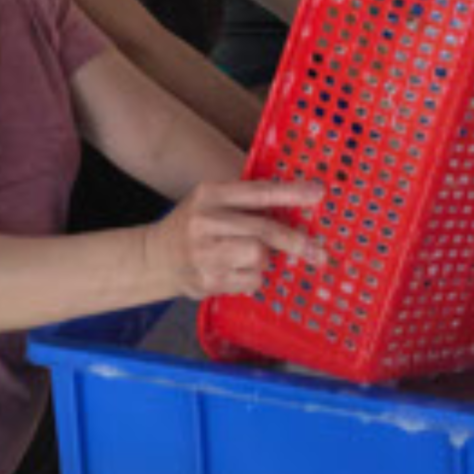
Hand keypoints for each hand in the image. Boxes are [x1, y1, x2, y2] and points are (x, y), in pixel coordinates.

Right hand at [147, 180, 325, 298]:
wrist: (154, 258)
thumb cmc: (194, 225)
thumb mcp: (212, 202)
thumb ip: (247, 201)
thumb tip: (301, 201)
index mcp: (210, 195)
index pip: (257, 192)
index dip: (290, 193)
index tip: (318, 193)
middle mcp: (205, 222)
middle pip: (263, 231)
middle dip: (296, 242)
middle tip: (319, 252)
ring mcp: (204, 254)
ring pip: (259, 258)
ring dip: (266, 261)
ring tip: (252, 258)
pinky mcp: (206, 281)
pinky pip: (250, 282)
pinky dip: (253, 278)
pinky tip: (236, 272)